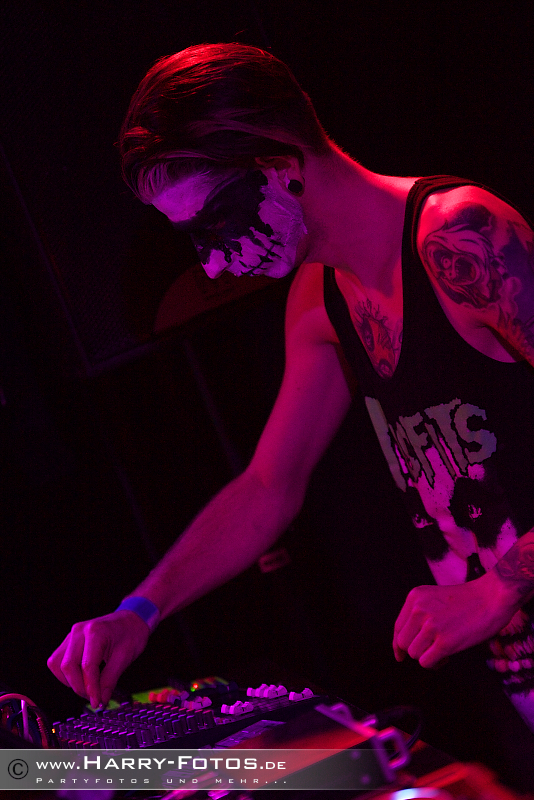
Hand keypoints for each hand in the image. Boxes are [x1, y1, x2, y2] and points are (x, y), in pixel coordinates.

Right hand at [47, 611, 149, 708]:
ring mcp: (72, 634)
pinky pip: (58, 660)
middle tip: (94, 697)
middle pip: (68, 666)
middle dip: (79, 687)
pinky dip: (66, 674)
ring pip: (57, 664)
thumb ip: (110, 680)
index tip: (97, 702)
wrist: (131, 619)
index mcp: (96, 632)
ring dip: (70, 681)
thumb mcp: (125, 657)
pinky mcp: (69, 640)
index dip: (91, 688)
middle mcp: (79, 631)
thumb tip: (100, 701)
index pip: (87, 666)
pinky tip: (80, 678)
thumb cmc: (131, 634)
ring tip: (88, 688)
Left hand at [393, 574, 516, 667]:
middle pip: (403, 643)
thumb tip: (405, 643)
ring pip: (414, 654)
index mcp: (414, 597)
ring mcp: (431, 626)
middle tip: (432, 650)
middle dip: (416, 650)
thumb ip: (419, 614)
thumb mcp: (434, 598)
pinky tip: (447, 656)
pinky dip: (436, 663)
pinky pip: (427, 662)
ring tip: (443, 651)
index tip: (400, 655)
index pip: (398, 627)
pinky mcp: (445, 642)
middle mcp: (419, 610)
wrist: (492, 597)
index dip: (397, 645)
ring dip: (428, 656)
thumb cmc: (467, 600)